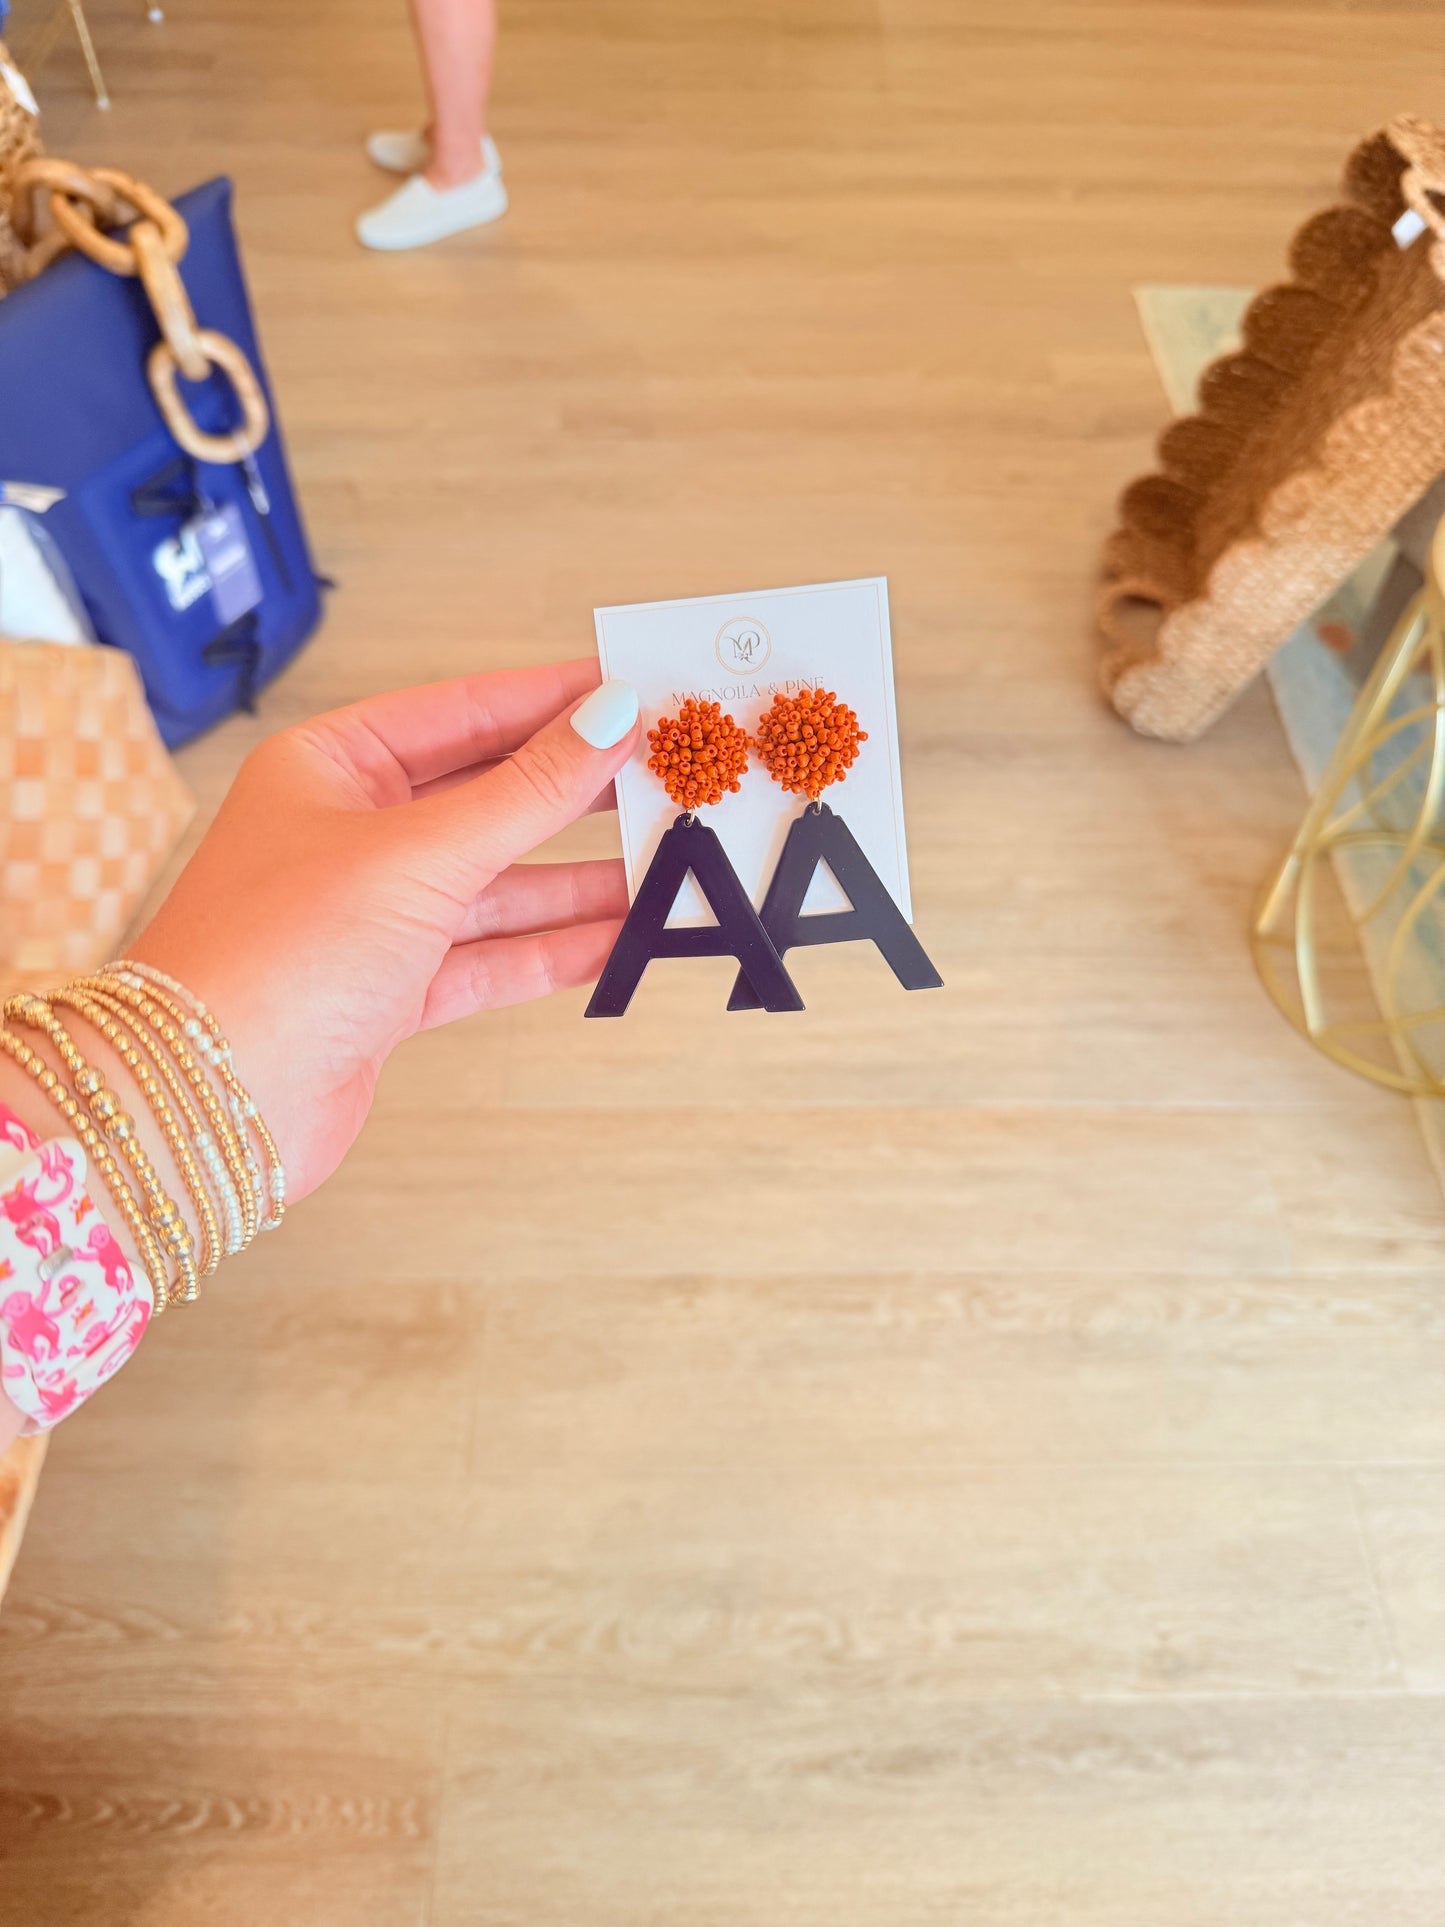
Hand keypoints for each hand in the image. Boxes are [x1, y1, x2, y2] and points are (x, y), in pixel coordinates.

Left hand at [129, 660, 639, 1200]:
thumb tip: (608, 720)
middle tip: (663, 774)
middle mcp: (346, 833)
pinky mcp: (389, 992)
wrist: (210, 1105)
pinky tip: (617, 936)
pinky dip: (552, 947)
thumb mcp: (418, 855)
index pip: (462, 712)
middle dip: (575, 793)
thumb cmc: (273, 957)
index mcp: (328, 766)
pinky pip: (490, 954)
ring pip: (497, 883)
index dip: (552, 701)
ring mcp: (369, 916)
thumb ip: (525, 792)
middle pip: (486, 797)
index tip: (632, 692)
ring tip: (664, 862)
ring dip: (578, 879)